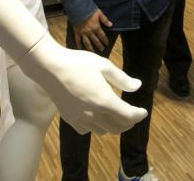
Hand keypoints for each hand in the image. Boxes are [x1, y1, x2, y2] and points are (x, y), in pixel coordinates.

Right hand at [17, 35, 146, 135]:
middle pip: (118, 127)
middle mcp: (93, 114)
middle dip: (129, 122)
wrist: (50, 68)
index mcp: (104, 100)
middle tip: (132, 114)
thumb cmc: (78, 62)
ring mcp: (80, 119)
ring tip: (116, 115)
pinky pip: (87, 130)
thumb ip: (122, 78)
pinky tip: (97, 116)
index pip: (128, 116)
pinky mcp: (70, 119)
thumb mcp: (103, 65)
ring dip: (113, 125)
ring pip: (103, 131)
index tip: (143, 112)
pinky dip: (96, 126)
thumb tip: (137, 86)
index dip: (138, 115)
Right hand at [74, 8, 111, 52]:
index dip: (105, 40)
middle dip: (99, 45)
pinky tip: (80, 49)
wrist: (78, 9)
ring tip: (93, 53)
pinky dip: (79, 45)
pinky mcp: (77, 32)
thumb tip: (111, 25)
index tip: (106, 43)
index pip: (102, 36)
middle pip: (95, 41)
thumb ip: (105, 20)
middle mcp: (90, 32)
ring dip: (90, 48)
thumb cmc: (89, 10)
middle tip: (102, 49)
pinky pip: (78, 40)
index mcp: (96, 27)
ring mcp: (83, 33)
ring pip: (87, 43)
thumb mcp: (99, 13)